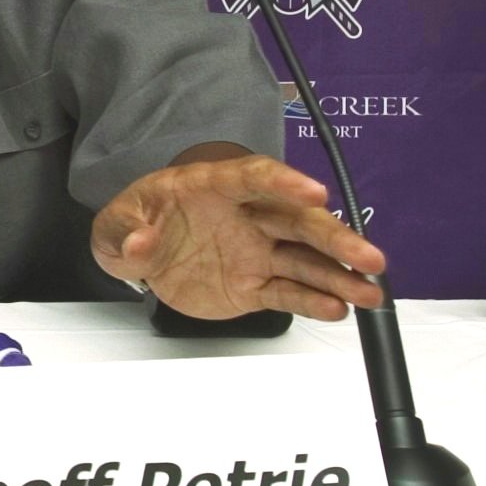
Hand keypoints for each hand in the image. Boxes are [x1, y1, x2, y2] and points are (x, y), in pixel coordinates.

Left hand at [91, 154, 386, 322]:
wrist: (139, 252)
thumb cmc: (136, 222)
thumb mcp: (114, 223)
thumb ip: (124, 231)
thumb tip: (139, 241)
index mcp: (213, 186)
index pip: (254, 177)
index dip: (285, 182)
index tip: (313, 192)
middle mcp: (246, 215)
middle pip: (298, 221)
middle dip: (336, 238)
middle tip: (368, 256)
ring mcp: (255, 250)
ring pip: (305, 260)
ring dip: (340, 275)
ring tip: (371, 292)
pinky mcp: (255, 283)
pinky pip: (288, 291)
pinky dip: (313, 301)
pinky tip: (338, 309)